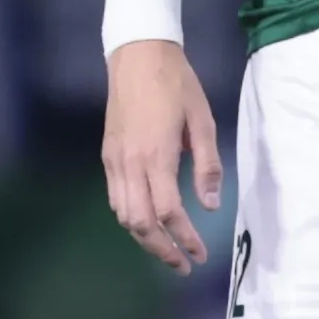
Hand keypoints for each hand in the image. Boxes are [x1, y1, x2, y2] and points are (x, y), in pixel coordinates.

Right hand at [103, 40, 222, 273]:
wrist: (137, 54)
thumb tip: (210, 205)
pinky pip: (116, 198)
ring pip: (123, 215)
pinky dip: (131, 217)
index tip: (201, 254)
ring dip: (145, 238)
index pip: (169, 212)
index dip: (185, 239)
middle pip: (140, 224)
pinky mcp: (108, 154)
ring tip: (168, 249)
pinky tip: (149, 220)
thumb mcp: (203, 120)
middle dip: (162, 250)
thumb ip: (207, 164)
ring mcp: (114, 160)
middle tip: (184, 265)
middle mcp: (130, 163)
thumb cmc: (176, 83)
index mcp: (157, 155)